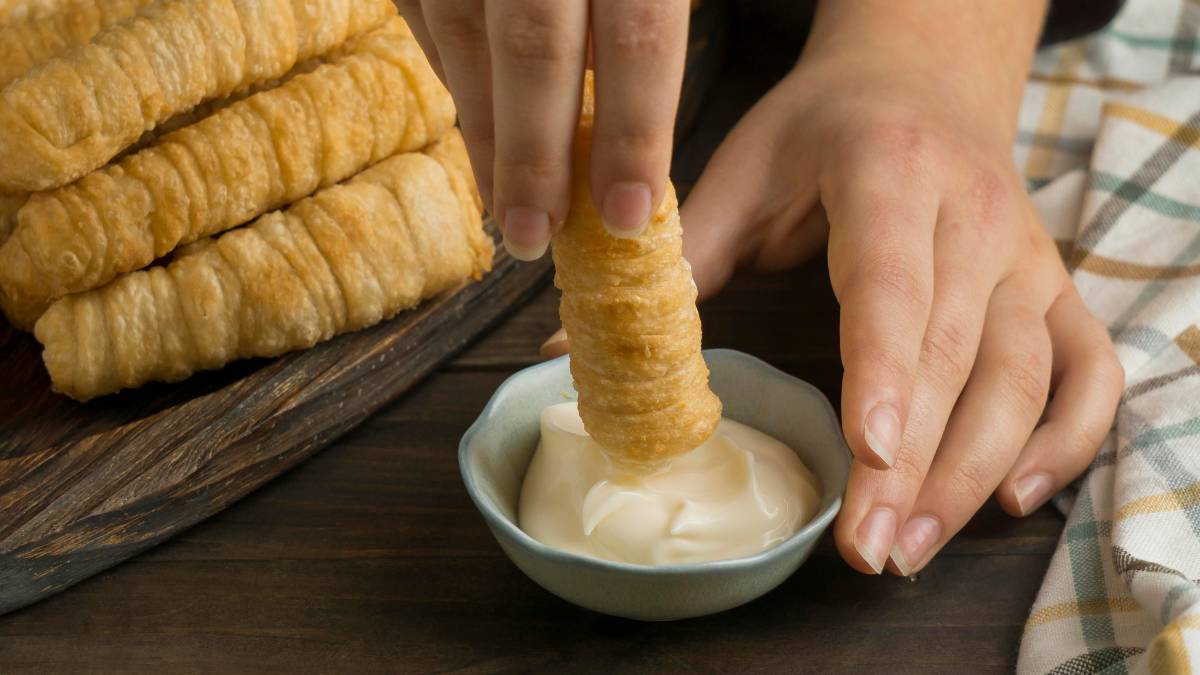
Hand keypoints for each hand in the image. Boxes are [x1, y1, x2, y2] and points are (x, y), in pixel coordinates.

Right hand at [396, 0, 689, 259]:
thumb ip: (649, 28)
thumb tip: (635, 153)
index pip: (638, 39)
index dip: (633, 134)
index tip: (627, 218)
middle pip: (536, 48)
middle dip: (535, 155)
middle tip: (536, 237)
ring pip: (467, 38)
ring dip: (485, 136)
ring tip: (507, 210)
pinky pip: (425, 14)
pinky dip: (454, 80)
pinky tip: (479, 130)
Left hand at [680, 2, 1122, 574]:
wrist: (924, 77)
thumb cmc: (823, 129)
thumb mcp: (744, 170)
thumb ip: (677, 259)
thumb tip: (571, 351)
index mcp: (887, 173)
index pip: (892, 279)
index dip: (883, 366)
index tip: (867, 451)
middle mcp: (973, 217)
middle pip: (954, 351)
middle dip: (913, 461)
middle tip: (865, 547)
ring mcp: (1026, 258)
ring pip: (1025, 376)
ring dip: (973, 472)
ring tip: (909, 547)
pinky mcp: (1054, 288)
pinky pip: (1088, 372)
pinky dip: (1067, 440)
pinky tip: (1012, 498)